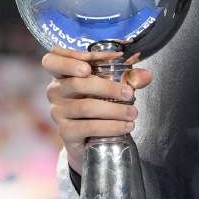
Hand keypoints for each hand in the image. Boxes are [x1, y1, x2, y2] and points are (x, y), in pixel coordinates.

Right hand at [42, 47, 153, 172]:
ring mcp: (58, 112)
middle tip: (129, 93)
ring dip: (114, 110)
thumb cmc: (98, 105)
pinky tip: (125, 126)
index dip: (72, 58)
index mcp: (62, 74)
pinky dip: (110, 127)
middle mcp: (55, 91)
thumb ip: (129, 78)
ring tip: (132, 113)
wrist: (89, 140)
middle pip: (77, 82)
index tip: (93, 64)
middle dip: (108, 87)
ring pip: (85, 107)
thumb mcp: (112, 87)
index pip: (52, 59)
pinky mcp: (66, 132)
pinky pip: (88, 127)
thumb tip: (146, 75)